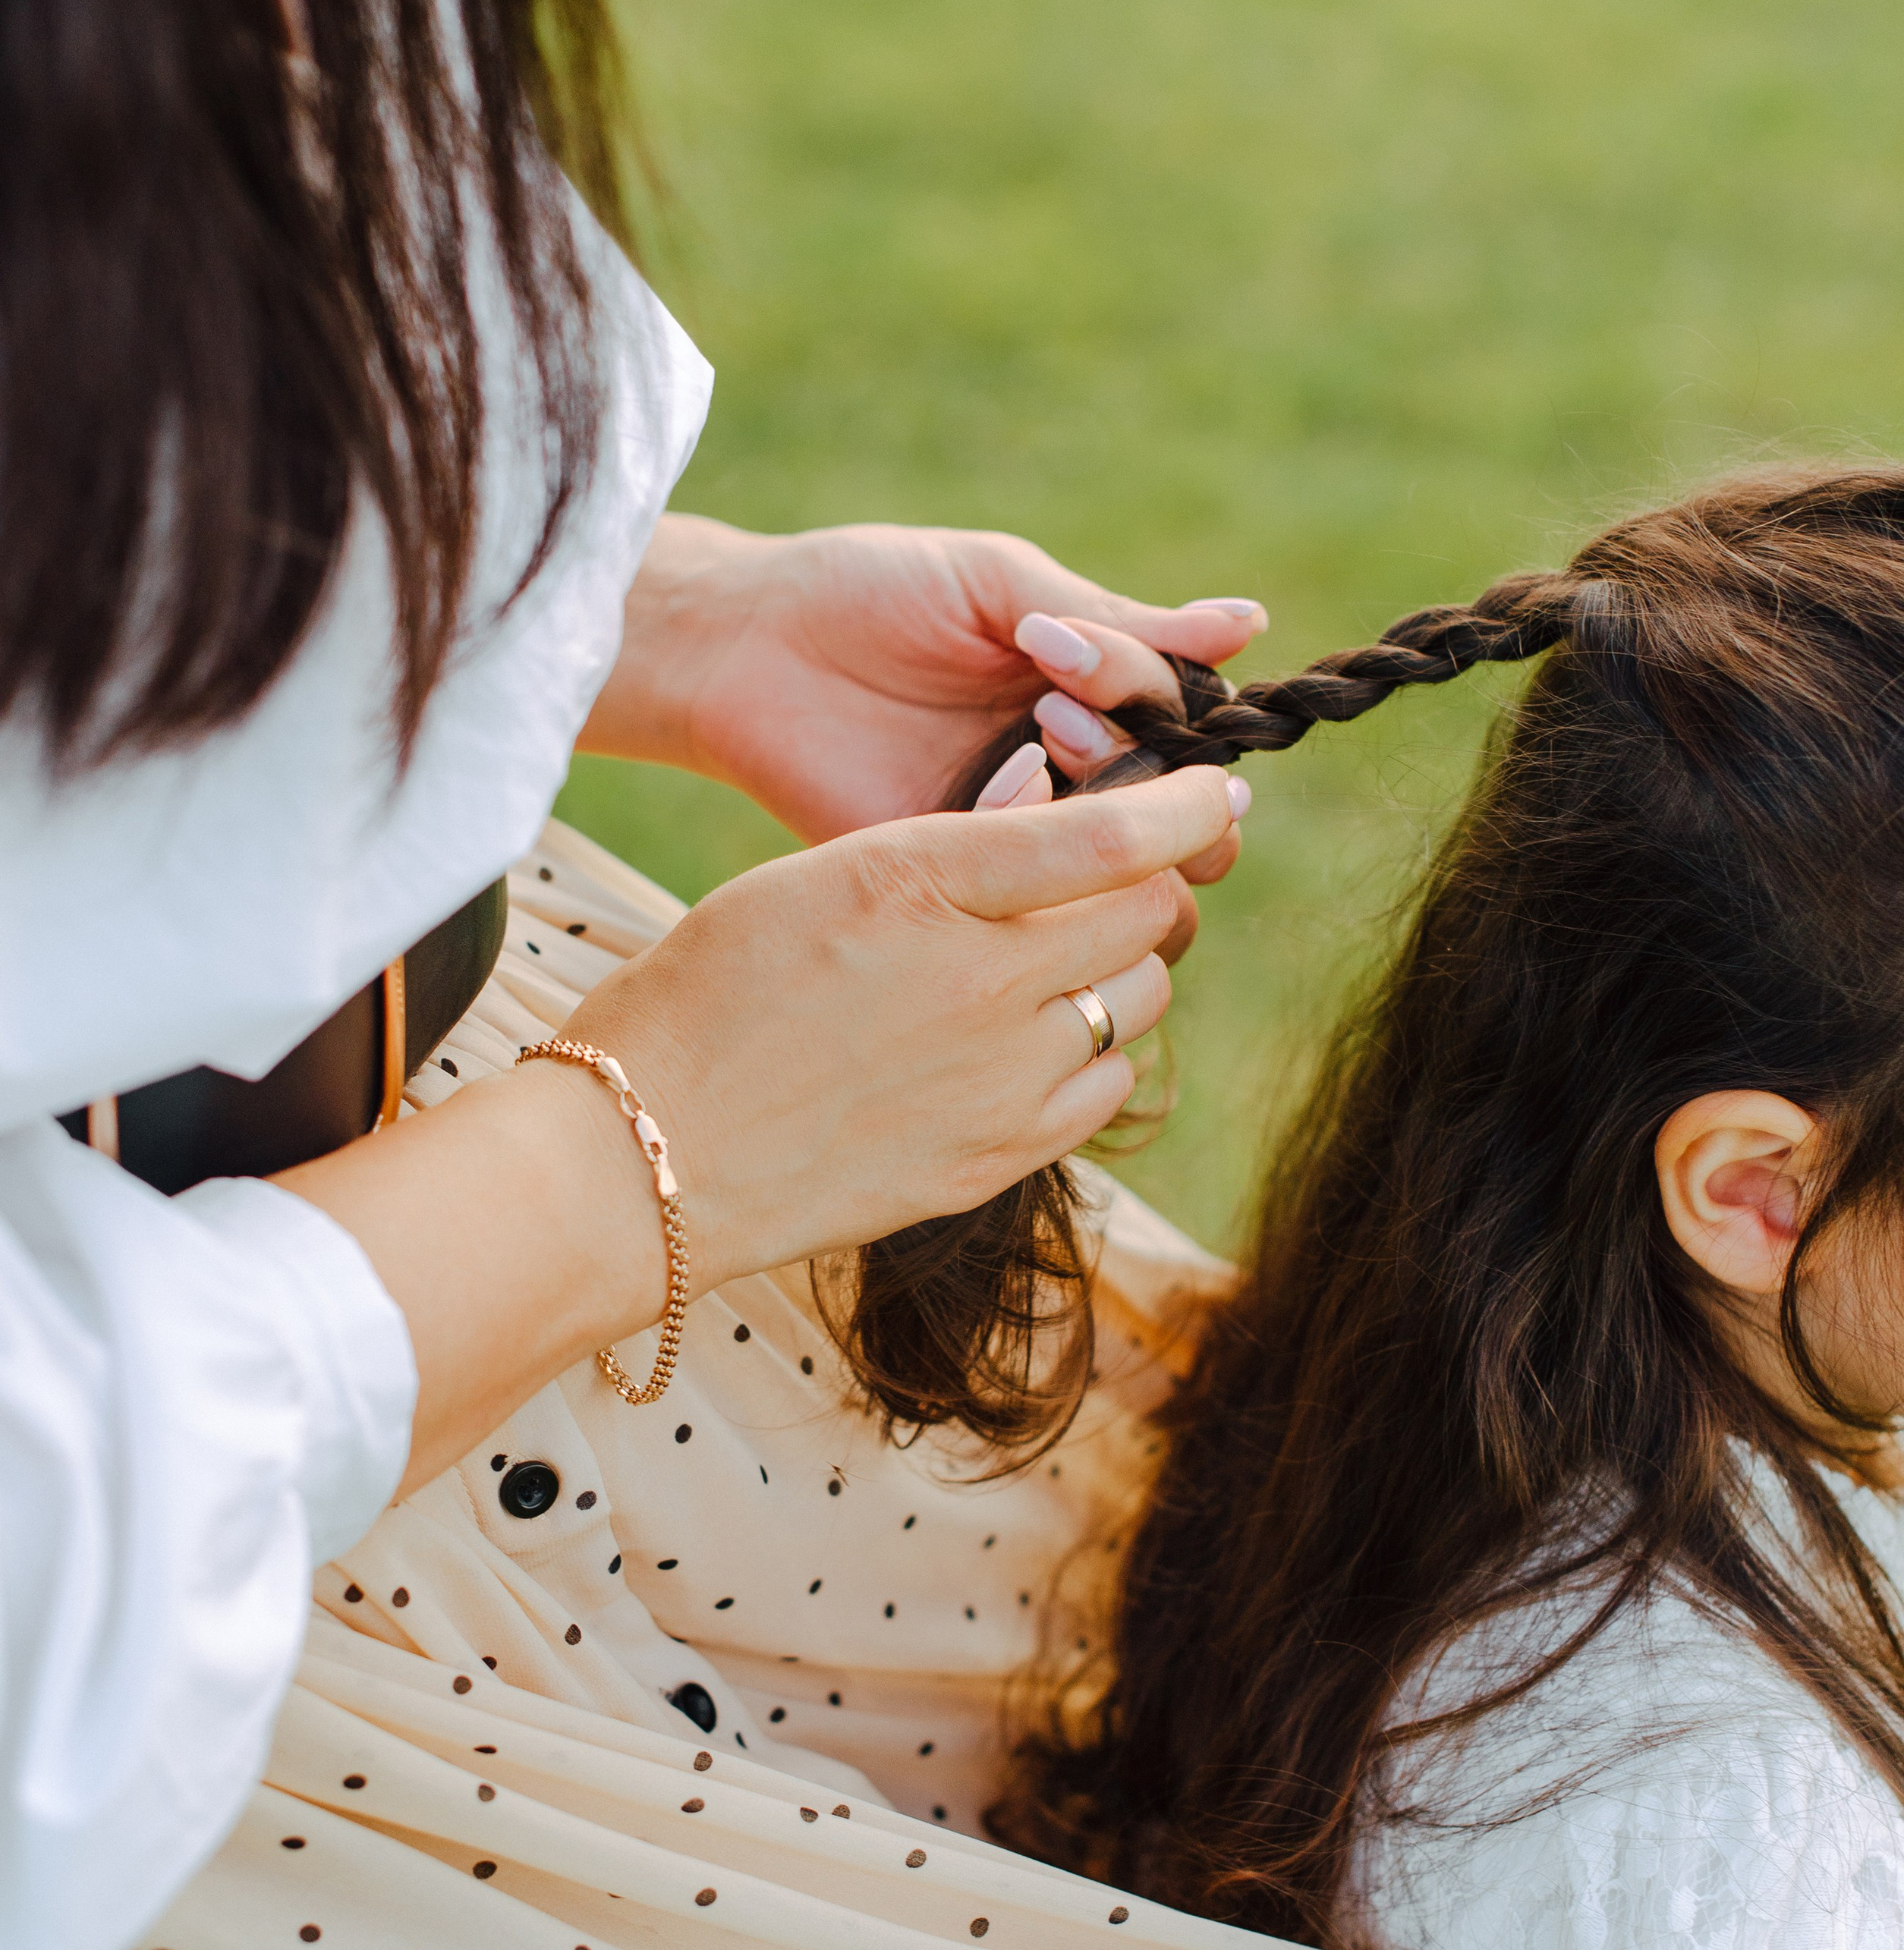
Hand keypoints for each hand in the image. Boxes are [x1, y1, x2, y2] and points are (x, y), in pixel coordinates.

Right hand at [560, 762, 1246, 1303]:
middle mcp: (982, 985)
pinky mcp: (996, 1158)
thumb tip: (1052, 820)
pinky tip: (1029, 1043)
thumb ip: (946, 857)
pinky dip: (1092, 1054)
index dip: (1181, 808)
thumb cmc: (707, 993)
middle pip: (1147, 918)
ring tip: (1046, 963)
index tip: (1209, 791)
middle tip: (1107, 878)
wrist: (646, 1152)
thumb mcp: (817, 878)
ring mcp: (999, 1083)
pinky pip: (1105, 1089)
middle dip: (1143, 885)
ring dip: (1116, 970)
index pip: (1110, 839)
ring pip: (1138, 1002)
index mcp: (922, 887)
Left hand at [581, 514, 1266, 843]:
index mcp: (1094, 697)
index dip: (1167, 701)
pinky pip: (1046, 898)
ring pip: (1131, 869)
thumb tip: (1253, 622)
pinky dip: (1038, 834)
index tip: (1083, 654)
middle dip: (1154, 767)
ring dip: (1104, 800)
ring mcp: (1022, 836)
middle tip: (1065, 712)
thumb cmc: (869, 592)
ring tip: (1033, 734)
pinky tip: (990, 779)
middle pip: (1186, 818)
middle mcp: (1073, 775)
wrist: (744, 646)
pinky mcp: (966, 884)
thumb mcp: (1005, 587)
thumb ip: (1124, 624)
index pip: (1194, 729)